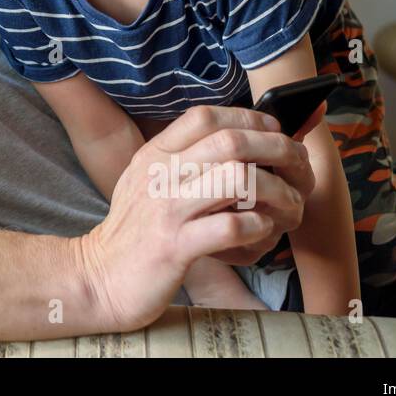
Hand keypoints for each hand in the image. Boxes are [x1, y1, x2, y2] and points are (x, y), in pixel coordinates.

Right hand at [76, 104, 313, 330]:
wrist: (100, 278)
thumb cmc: (133, 231)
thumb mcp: (145, 181)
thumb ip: (180, 160)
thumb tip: (231, 141)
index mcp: (153, 156)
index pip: (204, 117)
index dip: (246, 118)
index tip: (271, 130)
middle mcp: (159, 176)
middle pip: (229, 142)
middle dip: (274, 148)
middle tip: (295, 164)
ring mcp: (167, 211)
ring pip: (237, 179)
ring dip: (275, 190)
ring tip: (287, 202)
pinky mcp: (176, 247)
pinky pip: (231, 227)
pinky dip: (258, 227)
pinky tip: (263, 230)